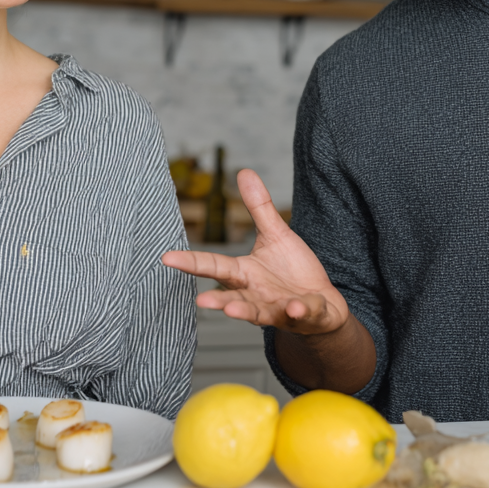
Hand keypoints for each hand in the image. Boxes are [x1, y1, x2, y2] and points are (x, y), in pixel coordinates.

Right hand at [161, 169, 349, 334]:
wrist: (321, 305)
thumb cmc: (292, 270)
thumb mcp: (275, 234)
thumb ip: (258, 207)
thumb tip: (243, 171)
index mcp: (245, 274)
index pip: (214, 266)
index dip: (191, 262)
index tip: (167, 258)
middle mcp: (256, 295)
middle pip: (232, 296)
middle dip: (217, 300)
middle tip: (200, 301)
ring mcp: (278, 309)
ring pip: (259, 313)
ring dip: (247, 312)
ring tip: (232, 311)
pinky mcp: (304, 316)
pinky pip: (301, 313)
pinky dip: (299, 311)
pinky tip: (295, 307)